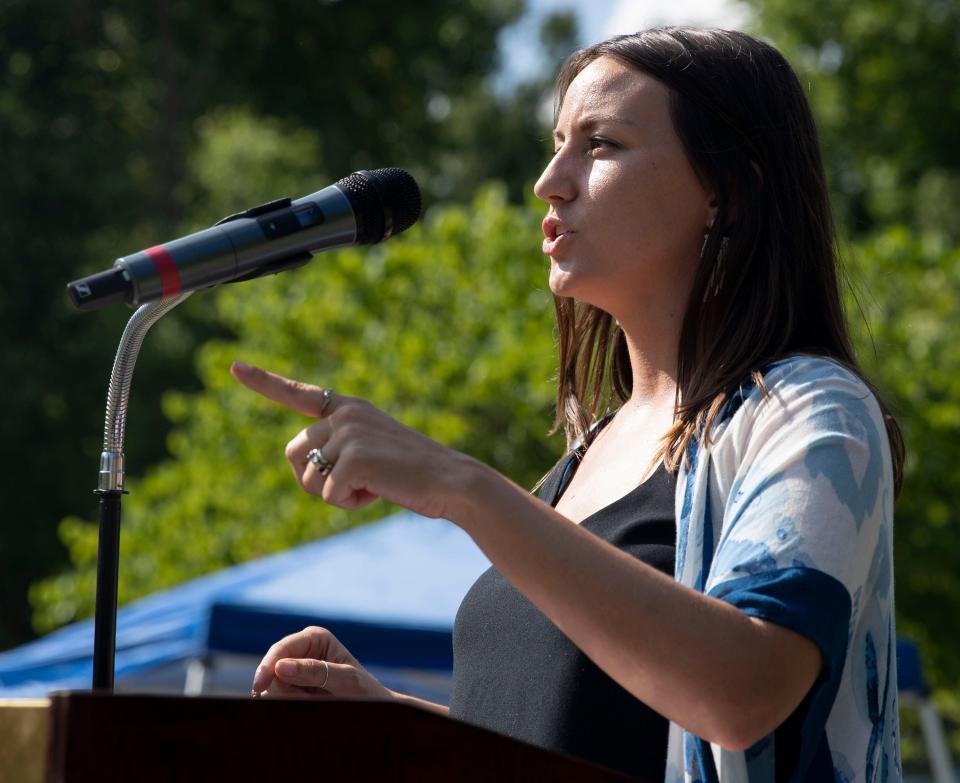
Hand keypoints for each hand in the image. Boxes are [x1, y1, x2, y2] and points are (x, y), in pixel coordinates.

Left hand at [230, 360, 475, 518]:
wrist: (451, 480)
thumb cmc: (412, 472)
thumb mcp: (372, 450)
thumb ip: (339, 448)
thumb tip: (304, 467)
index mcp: (349, 408)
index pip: (299, 393)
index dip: (264, 381)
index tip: (235, 367)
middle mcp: (345, 414)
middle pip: (294, 453)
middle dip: (314, 479)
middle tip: (352, 485)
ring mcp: (349, 433)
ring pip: (310, 479)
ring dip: (335, 494)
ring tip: (373, 485)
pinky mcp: (355, 457)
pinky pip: (329, 495)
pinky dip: (351, 503)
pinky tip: (379, 492)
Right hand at [251, 625, 393, 699]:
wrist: (372, 708)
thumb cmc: (364, 690)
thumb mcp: (345, 679)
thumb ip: (314, 671)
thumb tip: (280, 666)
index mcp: (314, 638)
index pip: (281, 649)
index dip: (268, 666)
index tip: (260, 686)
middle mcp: (301, 651)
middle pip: (272, 670)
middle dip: (285, 689)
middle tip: (310, 698)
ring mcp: (295, 671)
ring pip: (272, 687)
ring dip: (289, 699)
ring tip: (314, 700)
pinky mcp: (293, 688)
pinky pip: (277, 699)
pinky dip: (289, 704)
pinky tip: (307, 703)